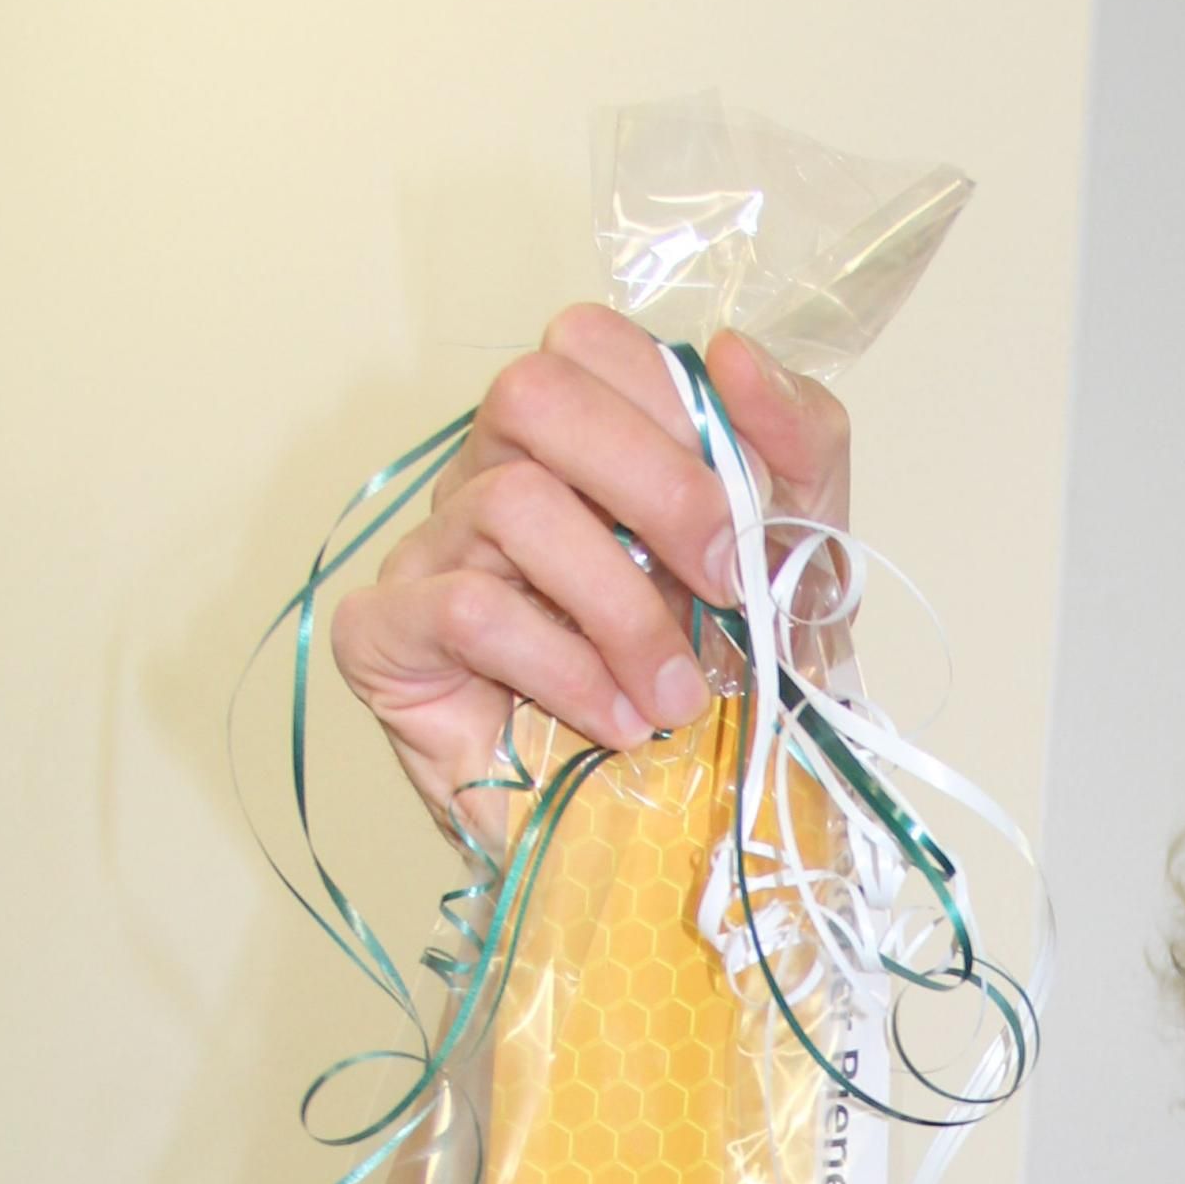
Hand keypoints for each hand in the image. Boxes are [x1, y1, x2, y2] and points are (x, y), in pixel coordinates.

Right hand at [331, 311, 850, 823]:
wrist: (680, 841)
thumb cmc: (725, 695)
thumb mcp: (798, 565)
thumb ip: (797, 448)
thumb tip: (738, 353)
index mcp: (579, 442)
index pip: (588, 342)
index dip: (673, 412)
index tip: (744, 521)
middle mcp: (491, 477)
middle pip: (531, 392)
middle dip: (653, 488)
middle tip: (723, 589)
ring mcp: (431, 553)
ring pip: (509, 502)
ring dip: (620, 607)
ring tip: (675, 698)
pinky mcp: (386, 640)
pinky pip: (463, 607)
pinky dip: (563, 668)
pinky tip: (614, 726)